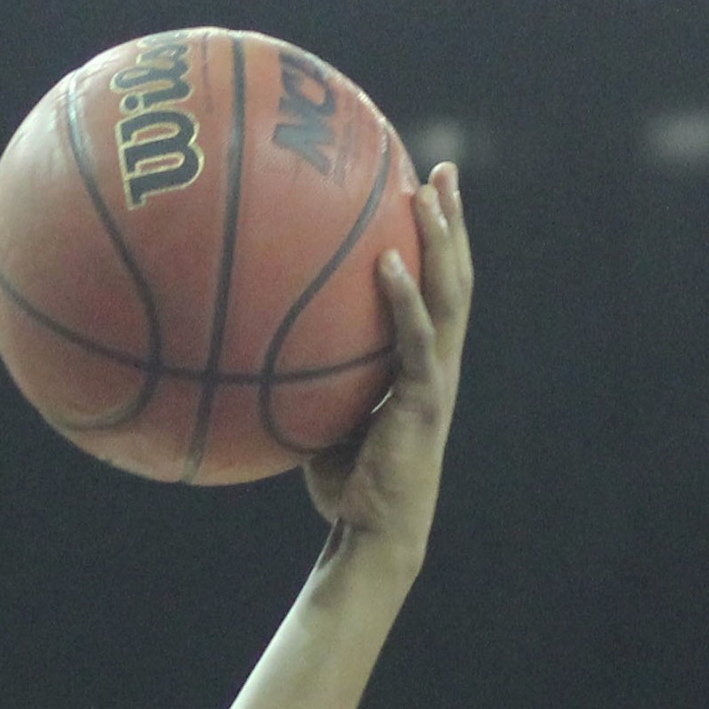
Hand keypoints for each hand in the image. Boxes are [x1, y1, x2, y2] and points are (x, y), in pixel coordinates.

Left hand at [302, 163, 468, 560]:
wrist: (373, 537)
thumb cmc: (344, 486)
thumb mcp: (320, 417)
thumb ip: (308, 375)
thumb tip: (251, 339)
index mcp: (423, 363)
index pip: (438, 289)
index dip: (439, 242)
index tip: (427, 191)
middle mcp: (439, 363)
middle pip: (457, 278)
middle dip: (453, 222)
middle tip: (443, 170)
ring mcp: (437, 380)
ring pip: (451, 297)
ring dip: (443, 241)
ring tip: (428, 194)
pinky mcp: (425, 402)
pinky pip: (415, 340)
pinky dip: (405, 299)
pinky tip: (389, 261)